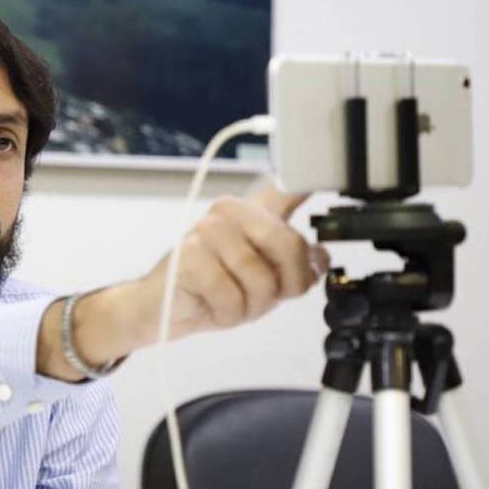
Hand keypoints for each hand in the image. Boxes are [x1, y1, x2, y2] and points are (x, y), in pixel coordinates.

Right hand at [143, 186, 329, 340]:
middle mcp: (229, 211)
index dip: (311, 181)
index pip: (287, 189)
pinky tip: (215, 307)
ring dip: (253, 306)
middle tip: (269, 297)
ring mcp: (207, 230)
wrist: (163, 309)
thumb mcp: (264, 279)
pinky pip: (232, 295)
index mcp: (251, 211)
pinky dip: (230, 313)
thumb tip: (321, 258)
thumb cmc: (212, 290)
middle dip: (288, 284)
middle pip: (289, 245)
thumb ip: (293, 265)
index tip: (325, 175)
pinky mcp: (189, 255)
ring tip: (234, 303)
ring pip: (261, 278)